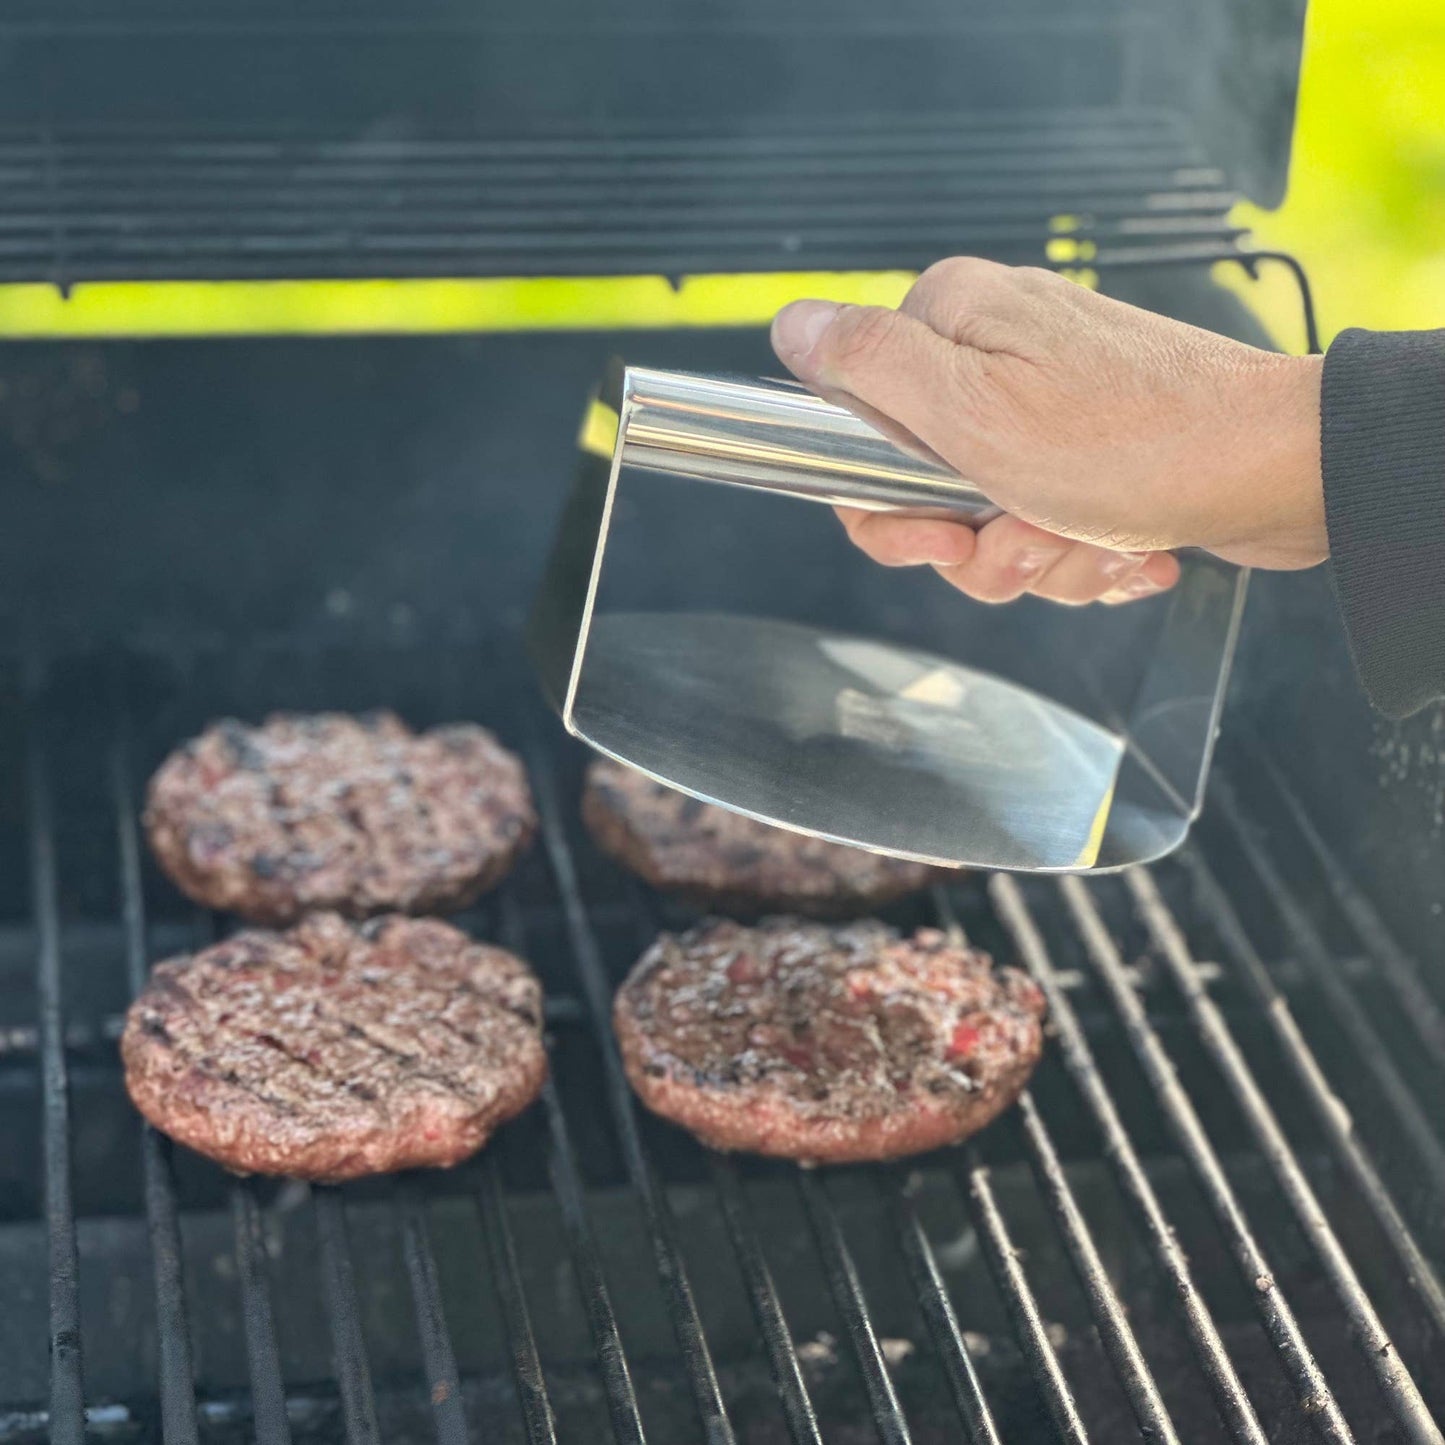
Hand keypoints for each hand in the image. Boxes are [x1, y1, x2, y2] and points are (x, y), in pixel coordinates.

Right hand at [770, 259, 1324, 605]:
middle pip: (925, 488)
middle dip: (978, 545)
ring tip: (1096, 539)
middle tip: (1030, 538)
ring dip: (1039, 556)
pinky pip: (1047, 521)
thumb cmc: (1134, 444)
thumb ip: (868, 365)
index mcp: (954, 323)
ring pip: (988, 519)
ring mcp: (1049, 399)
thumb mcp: (972, 411)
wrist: (1284, 471)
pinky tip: (1125, 547)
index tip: (941, 533)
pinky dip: (1080, 552)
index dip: (890, 507)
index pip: (858, 429)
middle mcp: (997, 350)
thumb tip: (790, 324)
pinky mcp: (1094, 445)